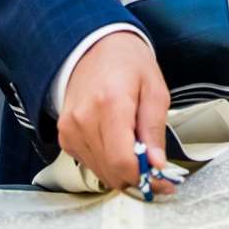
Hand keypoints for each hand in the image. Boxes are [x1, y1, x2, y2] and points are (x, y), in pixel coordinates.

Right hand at [56, 34, 175, 192]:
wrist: (93, 46)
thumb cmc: (127, 63)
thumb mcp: (154, 89)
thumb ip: (154, 129)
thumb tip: (157, 164)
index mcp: (111, 104)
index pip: (122, 161)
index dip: (146, 178)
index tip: (164, 182)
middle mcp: (84, 119)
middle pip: (111, 172)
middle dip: (138, 178)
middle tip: (157, 171)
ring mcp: (70, 128)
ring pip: (101, 172)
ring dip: (123, 171)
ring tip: (138, 153)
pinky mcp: (65, 135)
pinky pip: (89, 163)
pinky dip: (107, 162)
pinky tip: (118, 144)